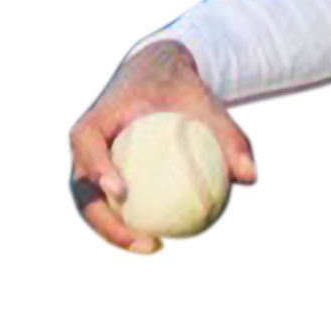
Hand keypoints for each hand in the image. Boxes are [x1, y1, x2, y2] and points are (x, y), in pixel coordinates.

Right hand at [67, 40, 257, 257]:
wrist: (161, 80)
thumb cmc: (183, 90)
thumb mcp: (208, 104)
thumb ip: (227, 136)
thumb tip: (249, 176)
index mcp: (100, 116)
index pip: (86, 141)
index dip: (96, 166)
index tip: (121, 191)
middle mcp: (88, 145)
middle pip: (81, 188)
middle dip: (103, 220)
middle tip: (139, 239)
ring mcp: (93, 166)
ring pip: (93, 206)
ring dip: (115, 233)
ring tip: (151, 249)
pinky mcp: (105, 181)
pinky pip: (114, 207)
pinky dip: (131, 225)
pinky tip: (161, 244)